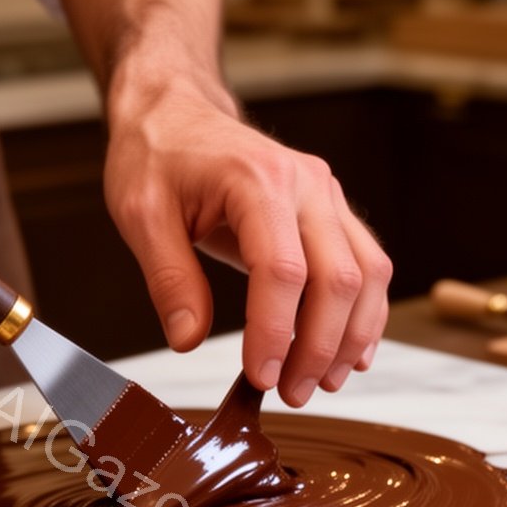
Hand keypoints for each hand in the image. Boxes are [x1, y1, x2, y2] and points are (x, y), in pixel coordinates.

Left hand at [103, 81, 390, 406]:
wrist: (176, 112)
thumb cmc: (157, 156)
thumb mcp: (140, 214)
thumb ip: (168, 278)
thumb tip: (188, 339)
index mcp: (257, 180)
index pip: (283, 269)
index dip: (276, 332)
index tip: (260, 376)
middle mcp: (306, 184)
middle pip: (339, 278)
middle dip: (319, 347)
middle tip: (289, 393)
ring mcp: (326, 196)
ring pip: (367, 275)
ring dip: (351, 338)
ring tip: (319, 383)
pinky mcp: (332, 212)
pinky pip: (366, 266)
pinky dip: (364, 315)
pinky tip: (347, 356)